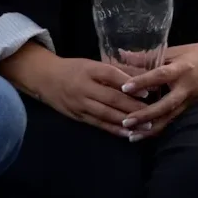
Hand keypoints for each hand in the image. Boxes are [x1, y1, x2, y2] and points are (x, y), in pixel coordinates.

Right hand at [2, 45, 150, 137]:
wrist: (45, 78)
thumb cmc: (74, 69)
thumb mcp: (92, 64)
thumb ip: (116, 70)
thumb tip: (143, 74)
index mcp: (88, 69)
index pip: (110, 75)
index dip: (129, 83)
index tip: (148, 91)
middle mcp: (84, 86)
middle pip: (111, 97)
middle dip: (133, 106)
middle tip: (153, 113)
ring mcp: (80, 103)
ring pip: (106, 113)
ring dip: (127, 121)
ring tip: (146, 126)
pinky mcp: (78, 116)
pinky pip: (99, 124)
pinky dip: (114, 130)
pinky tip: (129, 134)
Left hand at [119, 40, 197, 139]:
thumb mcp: (177, 50)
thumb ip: (150, 56)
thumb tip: (122, 55)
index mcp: (182, 69)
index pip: (160, 75)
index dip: (143, 81)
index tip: (124, 87)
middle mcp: (186, 87)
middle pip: (165, 104)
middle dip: (145, 115)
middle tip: (126, 122)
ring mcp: (190, 101)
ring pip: (169, 118)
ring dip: (150, 128)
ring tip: (131, 136)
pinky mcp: (191, 108)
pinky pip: (174, 120)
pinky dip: (159, 128)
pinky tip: (145, 135)